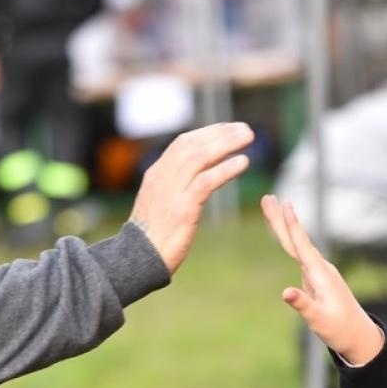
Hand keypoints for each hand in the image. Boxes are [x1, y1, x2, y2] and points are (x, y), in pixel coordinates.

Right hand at [129, 123, 253, 272]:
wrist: (138, 259)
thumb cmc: (152, 236)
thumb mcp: (159, 203)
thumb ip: (174, 187)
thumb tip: (195, 178)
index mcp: (157, 174)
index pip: (183, 143)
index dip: (208, 133)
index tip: (229, 128)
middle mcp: (162, 177)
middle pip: (193, 145)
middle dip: (220, 133)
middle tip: (245, 129)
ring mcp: (171, 192)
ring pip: (199, 157)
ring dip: (226, 144)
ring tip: (248, 138)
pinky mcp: (182, 209)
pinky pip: (205, 182)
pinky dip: (225, 169)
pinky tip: (243, 162)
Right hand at [260, 195, 383, 363]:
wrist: (358, 336)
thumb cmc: (340, 329)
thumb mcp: (319, 320)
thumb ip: (303, 305)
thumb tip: (285, 292)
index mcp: (320, 275)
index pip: (302, 246)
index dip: (292, 225)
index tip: (284, 204)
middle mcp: (320, 269)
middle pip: (297, 240)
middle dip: (282, 219)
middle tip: (268, 197)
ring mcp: (319, 272)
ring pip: (298, 245)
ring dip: (284, 226)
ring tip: (273, 208)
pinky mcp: (317, 278)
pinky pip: (300, 254)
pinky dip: (290, 241)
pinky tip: (286, 234)